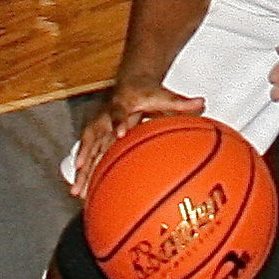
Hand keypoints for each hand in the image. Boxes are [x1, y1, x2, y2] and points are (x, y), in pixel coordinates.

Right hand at [72, 80, 204, 198]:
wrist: (131, 86)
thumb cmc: (148, 93)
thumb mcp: (164, 96)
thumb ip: (182, 102)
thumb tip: (203, 103)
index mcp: (122, 105)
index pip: (119, 113)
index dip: (118, 122)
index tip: (120, 134)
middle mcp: (105, 118)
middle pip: (94, 137)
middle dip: (88, 155)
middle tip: (83, 170)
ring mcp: (99, 129)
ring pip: (87, 151)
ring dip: (81, 172)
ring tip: (76, 192)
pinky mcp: (97, 138)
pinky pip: (89, 158)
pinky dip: (84, 174)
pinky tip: (81, 193)